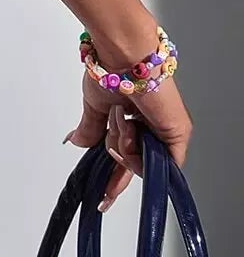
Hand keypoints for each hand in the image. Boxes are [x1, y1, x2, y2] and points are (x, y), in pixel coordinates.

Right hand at [65, 60, 193, 210]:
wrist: (123, 60)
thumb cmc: (111, 72)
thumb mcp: (94, 107)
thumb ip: (90, 129)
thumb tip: (78, 141)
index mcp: (135, 121)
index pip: (127, 157)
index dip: (115, 178)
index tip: (103, 196)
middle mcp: (153, 127)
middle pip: (135, 164)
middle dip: (118, 164)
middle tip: (108, 164)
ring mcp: (166, 132)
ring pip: (142, 163)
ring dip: (122, 145)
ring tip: (120, 118)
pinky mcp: (177, 134)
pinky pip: (157, 163)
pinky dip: (138, 153)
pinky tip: (130, 131)